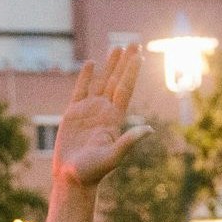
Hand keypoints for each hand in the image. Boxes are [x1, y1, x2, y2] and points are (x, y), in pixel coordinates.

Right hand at [52, 46, 151, 187]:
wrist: (72, 179)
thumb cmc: (93, 172)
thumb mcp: (113, 157)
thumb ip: (129, 142)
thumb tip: (150, 130)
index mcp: (115, 119)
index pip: (125, 89)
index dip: (132, 71)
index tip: (139, 54)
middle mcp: (104, 111)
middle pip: (116, 80)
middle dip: (124, 62)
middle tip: (133, 42)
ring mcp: (89, 111)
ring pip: (101, 82)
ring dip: (109, 65)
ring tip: (116, 47)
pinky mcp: (73, 114)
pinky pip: (80, 90)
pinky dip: (85, 76)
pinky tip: (92, 63)